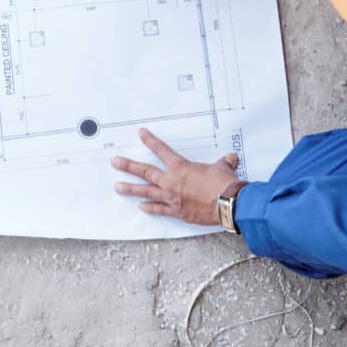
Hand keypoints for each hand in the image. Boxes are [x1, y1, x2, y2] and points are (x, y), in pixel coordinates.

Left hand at [111, 128, 242, 225]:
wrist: (228, 204)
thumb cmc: (224, 185)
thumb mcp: (222, 168)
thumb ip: (223, 162)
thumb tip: (230, 158)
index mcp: (181, 167)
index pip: (161, 150)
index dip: (150, 140)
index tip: (140, 134)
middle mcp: (172, 181)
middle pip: (145, 171)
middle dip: (128, 166)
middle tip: (115, 162)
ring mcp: (172, 198)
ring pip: (146, 191)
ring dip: (131, 189)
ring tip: (118, 187)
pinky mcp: (177, 212)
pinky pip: (159, 209)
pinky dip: (150, 208)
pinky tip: (141, 207)